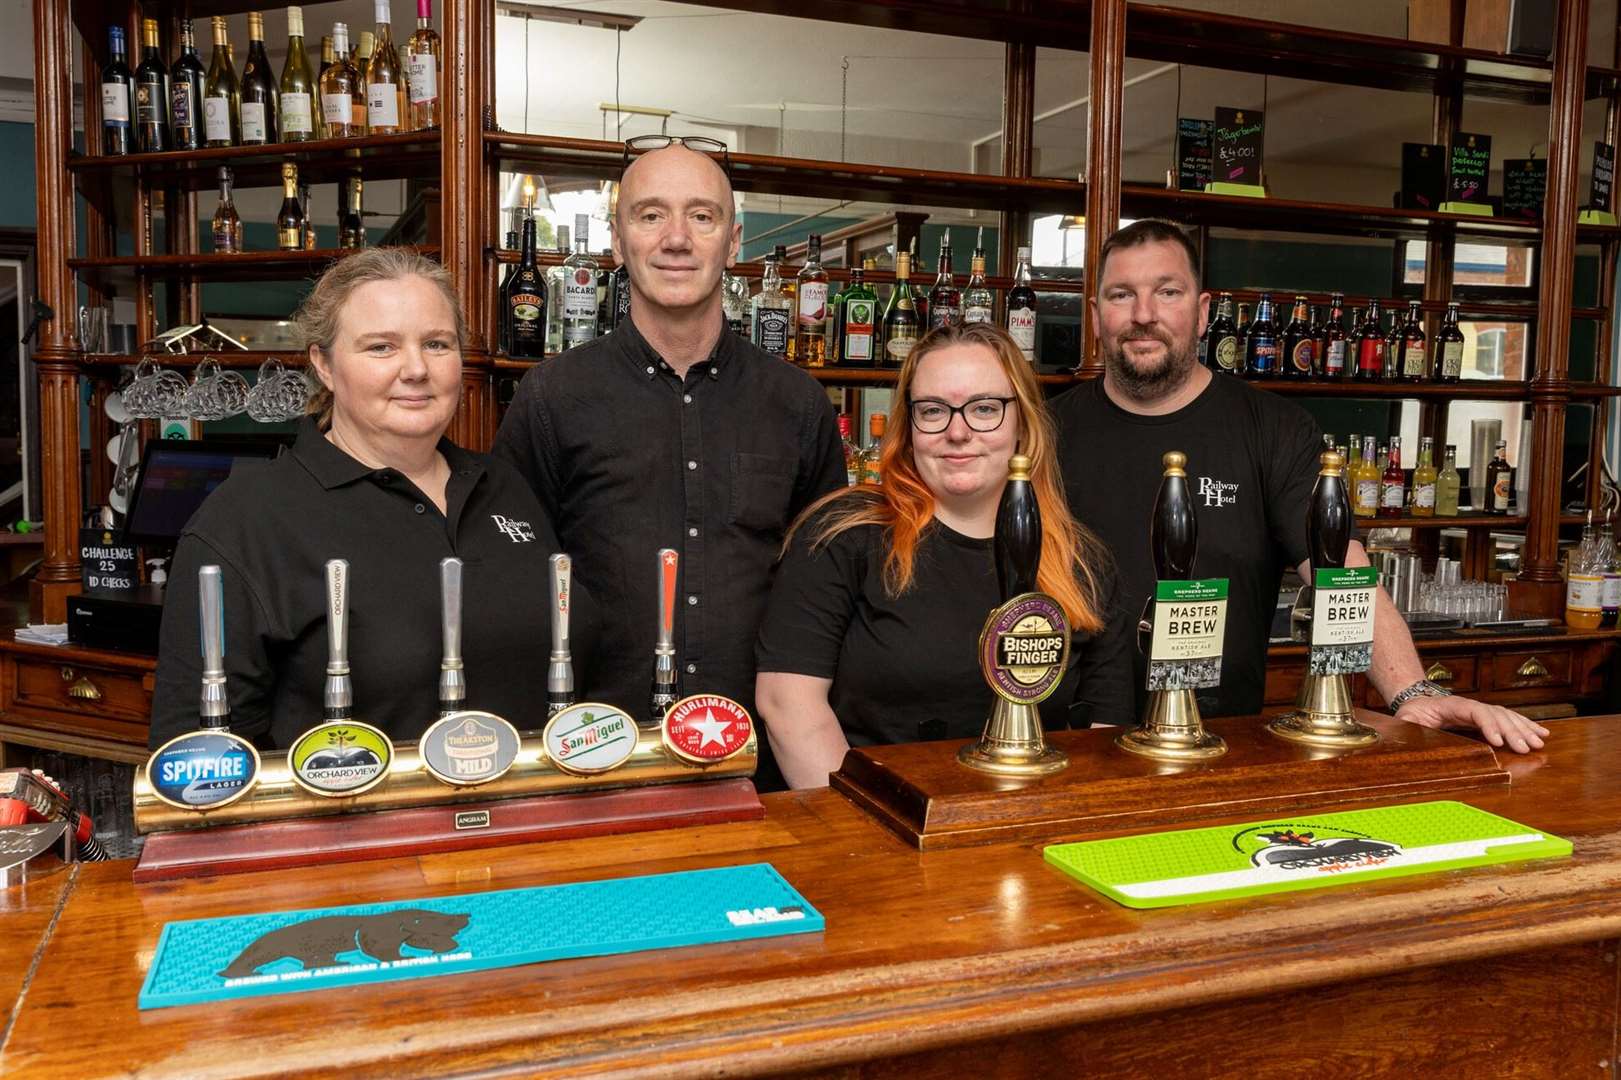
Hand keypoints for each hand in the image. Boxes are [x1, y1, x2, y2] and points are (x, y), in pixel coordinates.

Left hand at [1394, 695, 1549, 753]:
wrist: (1417, 702)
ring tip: (1539, 743)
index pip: (1476, 712)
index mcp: (1453, 706)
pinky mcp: (1487, 717)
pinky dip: (1526, 725)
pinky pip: (1509, 719)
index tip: (1499, 741)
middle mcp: (1471, 706)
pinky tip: (1541, 733)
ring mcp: (1480, 710)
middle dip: (1512, 732)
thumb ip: (1408, 724)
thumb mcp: (1405, 718)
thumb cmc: (1412, 712)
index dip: (1489, 725)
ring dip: (1524, 729)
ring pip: (1507, 716)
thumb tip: (1408, 731)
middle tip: (1526, 748)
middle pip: (1496, 715)